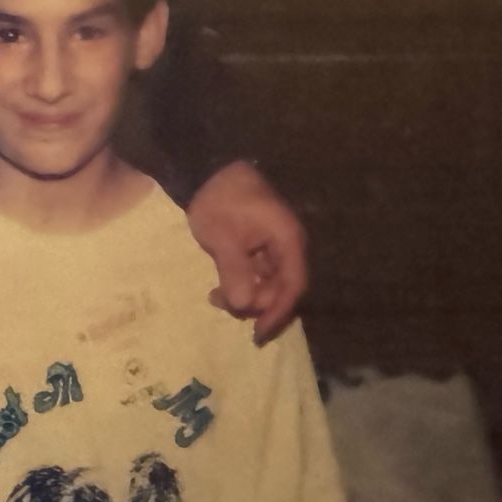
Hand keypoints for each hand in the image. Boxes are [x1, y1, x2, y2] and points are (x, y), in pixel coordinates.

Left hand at [188, 160, 307, 342]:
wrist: (208, 169)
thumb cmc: (218, 199)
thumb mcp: (222, 237)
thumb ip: (234, 271)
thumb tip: (244, 306)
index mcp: (287, 240)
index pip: (293, 285)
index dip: (277, 312)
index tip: (257, 332)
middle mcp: (287, 245)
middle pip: (280, 288)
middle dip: (253, 301)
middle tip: (219, 301)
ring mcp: (273, 245)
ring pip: (267, 283)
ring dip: (244, 294)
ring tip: (214, 295)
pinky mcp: (259, 245)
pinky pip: (257, 273)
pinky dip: (240, 282)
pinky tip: (218, 287)